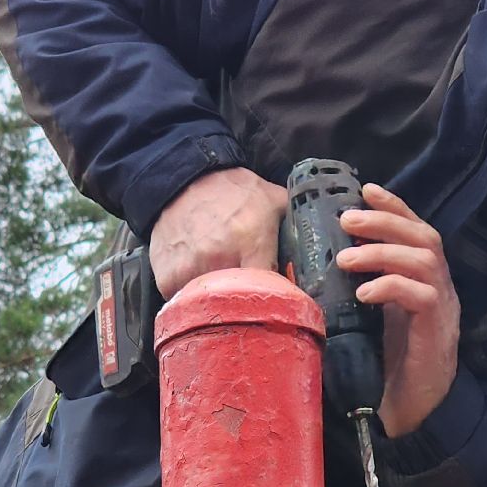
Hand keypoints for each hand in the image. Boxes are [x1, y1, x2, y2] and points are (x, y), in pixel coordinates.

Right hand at [148, 167, 288, 298]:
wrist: (184, 179)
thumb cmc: (232, 191)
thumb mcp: (272, 200)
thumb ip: (296, 224)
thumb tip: (319, 244)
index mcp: (251, 243)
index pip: (270, 291)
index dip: (275, 298)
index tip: (275, 298)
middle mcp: (219, 259)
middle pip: (239, 303)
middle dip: (246, 303)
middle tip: (247, 293)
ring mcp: (189, 270)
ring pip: (209, 307)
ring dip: (216, 301)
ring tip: (220, 283)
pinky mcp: (166, 277)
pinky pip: (183, 302)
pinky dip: (189, 297)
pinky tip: (196, 278)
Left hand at [335, 184, 459, 436]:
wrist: (408, 413)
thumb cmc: (382, 366)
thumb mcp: (364, 320)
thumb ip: (352, 292)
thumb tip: (308, 268)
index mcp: (423, 281)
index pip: (416, 231)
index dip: (394, 208)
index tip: (365, 191)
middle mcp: (438, 289)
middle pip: (424, 237)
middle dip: (385, 222)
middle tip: (347, 221)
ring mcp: (442, 309)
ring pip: (425, 260)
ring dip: (384, 252)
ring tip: (348, 259)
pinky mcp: (437, 331)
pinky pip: (421, 296)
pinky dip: (391, 286)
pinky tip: (364, 292)